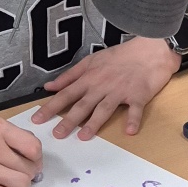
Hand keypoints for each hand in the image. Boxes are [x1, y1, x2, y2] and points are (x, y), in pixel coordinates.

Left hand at [32, 38, 179, 138]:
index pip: (66, 94)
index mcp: (90, 78)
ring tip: (84, 136)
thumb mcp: (91, 61)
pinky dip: (133, 119)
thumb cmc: (120, 56)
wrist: (150, 49)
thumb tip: (50, 86)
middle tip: (57, 134)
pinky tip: (130, 131)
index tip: (37, 119)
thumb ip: (70, 75)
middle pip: (83, 105)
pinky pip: (135, 109)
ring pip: (104, 108)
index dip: (51, 107)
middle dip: (68, 120)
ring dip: (94, 123)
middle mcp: (102, 85)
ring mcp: (120, 91)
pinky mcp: (139, 95)